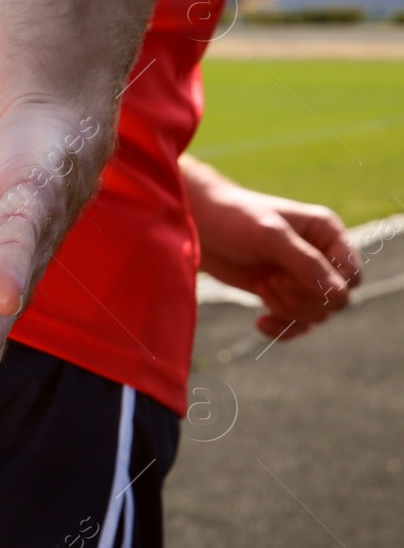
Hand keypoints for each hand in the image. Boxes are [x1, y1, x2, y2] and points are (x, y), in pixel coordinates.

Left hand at [183, 157, 357, 339]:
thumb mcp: (270, 237)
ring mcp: (300, 277)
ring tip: (262, 287)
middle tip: (270, 281)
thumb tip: (339, 296)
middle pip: (334, 301)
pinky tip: (260, 322)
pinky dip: (282, 328)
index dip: (326, 287)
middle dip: (302, 299)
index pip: (350, 277)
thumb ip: (306, 264)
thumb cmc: (234, 219)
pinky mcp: (279, 293)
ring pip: (316, 314)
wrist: (197, 225)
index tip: (288, 275)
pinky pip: (297, 324)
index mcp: (327, 234)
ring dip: (289, 309)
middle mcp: (321, 256)